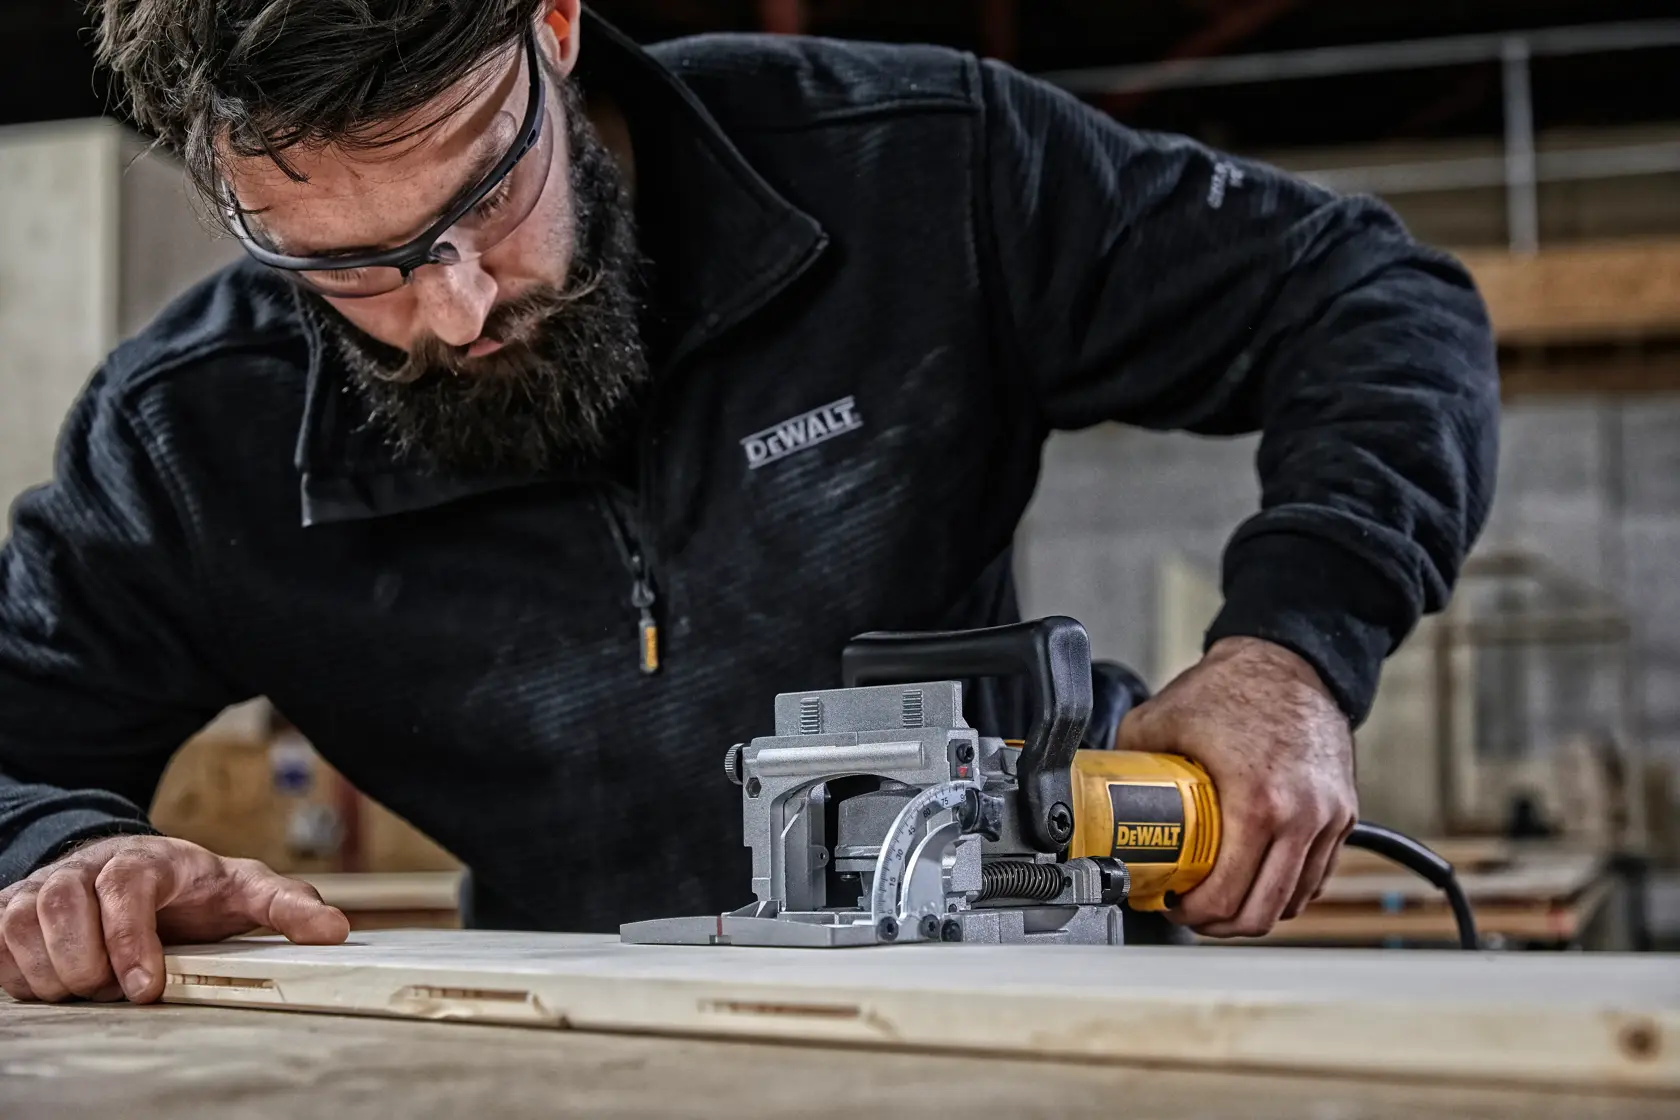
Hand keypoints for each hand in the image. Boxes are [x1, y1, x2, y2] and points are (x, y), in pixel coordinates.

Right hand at [0, 835, 348, 1003]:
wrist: (140, 872)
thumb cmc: (193, 888)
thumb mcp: (245, 890)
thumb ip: (287, 907)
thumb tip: (335, 930)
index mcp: (146, 859)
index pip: (125, 887)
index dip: (129, 938)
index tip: (145, 987)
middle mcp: (87, 867)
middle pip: (63, 909)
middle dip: (88, 963)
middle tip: (118, 989)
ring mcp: (44, 887)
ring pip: (22, 926)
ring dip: (53, 972)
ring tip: (90, 987)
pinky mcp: (11, 910)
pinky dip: (19, 972)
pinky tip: (54, 982)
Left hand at [1116, 636, 1355, 937]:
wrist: (1289, 660)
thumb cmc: (1232, 687)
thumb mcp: (1159, 722)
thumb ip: (1125, 763)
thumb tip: (1093, 793)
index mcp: (1257, 802)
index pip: (1227, 895)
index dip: (1192, 914)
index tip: (1172, 904)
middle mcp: (1302, 817)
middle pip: (1263, 912)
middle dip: (1220, 924)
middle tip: (1192, 912)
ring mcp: (1329, 818)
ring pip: (1295, 901)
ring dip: (1255, 910)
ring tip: (1222, 900)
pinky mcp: (1344, 814)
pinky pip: (1318, 875)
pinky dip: (1287, 889)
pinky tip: (1257, 881)